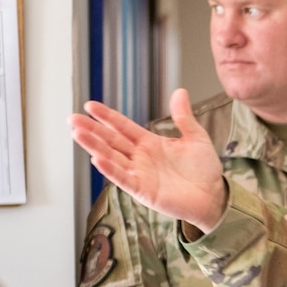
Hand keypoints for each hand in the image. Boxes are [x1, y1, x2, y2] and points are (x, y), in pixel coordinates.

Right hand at [69, 88, 227, 231]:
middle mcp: (140, 158)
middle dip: (91, 130)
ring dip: (94, 147)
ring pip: (112, 158)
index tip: (90, 105)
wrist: (214, 195)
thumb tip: (180, 91)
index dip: (107, 116)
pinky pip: (124, 179)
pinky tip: (97, 159)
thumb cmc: (204, 170)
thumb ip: (183, 117)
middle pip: (111, 141)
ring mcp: (140, 174)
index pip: (122, 126)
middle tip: (72, 119)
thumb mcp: (195, 138)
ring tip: (77, 133)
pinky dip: (111, 170)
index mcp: (149, 143)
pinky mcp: (144, 191)